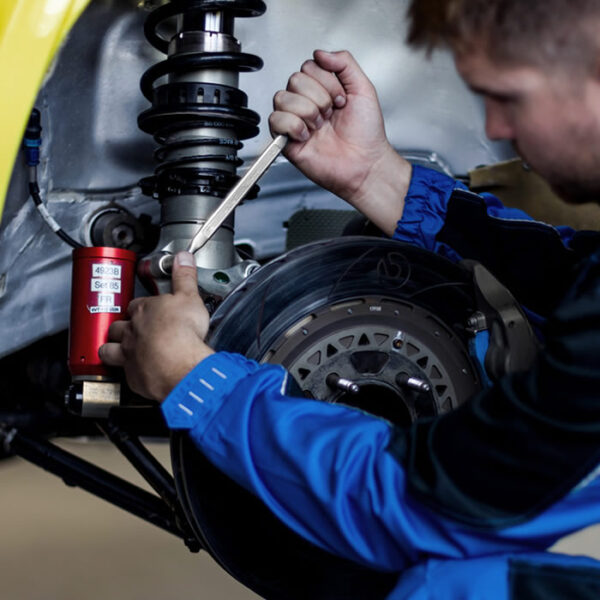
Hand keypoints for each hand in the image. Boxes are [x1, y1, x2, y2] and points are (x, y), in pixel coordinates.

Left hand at [99, 252, 213, 400]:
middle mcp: (132, 332)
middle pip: (118, 326)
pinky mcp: (134, 377)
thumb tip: (182, 257)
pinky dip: (129, 374)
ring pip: (109, 350)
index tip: (146, 307)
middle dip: (121, 327)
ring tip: (117, 351)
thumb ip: (184, 277)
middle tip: (130, 328)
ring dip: (111, 349)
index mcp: (144, 310)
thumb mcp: (189, 297)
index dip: (140, 306)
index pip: (136, 305)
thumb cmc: (183, 332)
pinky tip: (137, 375)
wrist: (180, 364)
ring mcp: (130, 355)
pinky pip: (124, 375)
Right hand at [269, 50, 410, 234]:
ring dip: (307, 111)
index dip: (327, 82)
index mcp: (322, 90)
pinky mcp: (286, 140)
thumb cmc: (366, 135)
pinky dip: (294, 125)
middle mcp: (307, 103)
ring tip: (320, 126)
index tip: (342, 100)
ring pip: (282, 97)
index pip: (308, 66)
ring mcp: (295, 121)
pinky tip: (307, 135)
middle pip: (294, 79)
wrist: (365, 164)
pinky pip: (275, 119)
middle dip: (319, 97)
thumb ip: (344, 62)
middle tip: (331, 114)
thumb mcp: (363, 88)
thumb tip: (321, 53)